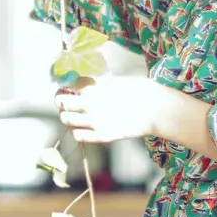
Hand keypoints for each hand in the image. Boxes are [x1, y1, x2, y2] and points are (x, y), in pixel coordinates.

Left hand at [54, 76, 173, 143]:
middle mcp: (90, 103)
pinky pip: (78, 136)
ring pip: (65, 119)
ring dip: (68, 116)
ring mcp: (95, 120)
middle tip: (68, 102)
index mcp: (94, 86)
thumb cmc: (140, 90)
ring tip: (76, 116)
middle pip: (60, 101)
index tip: (68, 87)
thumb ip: (96, 83)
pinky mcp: (102, 135)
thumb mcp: (114, 80)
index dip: (65, 85)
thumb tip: (83, 83)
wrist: (156, 109)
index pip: (66, 83)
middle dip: (61, 101)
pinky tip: (85, 128)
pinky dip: (78, 132)